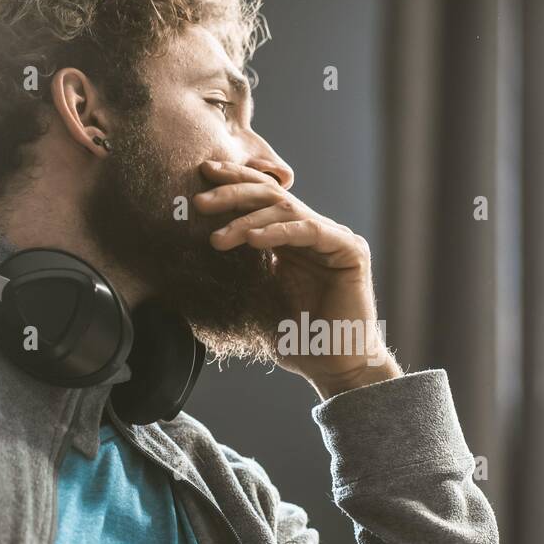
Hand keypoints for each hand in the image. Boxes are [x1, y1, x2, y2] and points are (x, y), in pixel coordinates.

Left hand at [196, 160, 401, 399]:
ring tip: (217, 237)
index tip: (200, 175)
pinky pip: (310, 231)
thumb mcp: (257, 299)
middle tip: (199, 200)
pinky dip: (279, 232)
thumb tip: (192, 258)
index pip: (261, 201)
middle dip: (233, 192)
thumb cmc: (299, 340)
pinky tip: (253, 239)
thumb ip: (239, 272)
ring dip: (247, 218)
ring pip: (286, 210)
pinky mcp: (350, 252)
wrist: (337, 368)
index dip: (233, 183)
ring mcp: (334, 239)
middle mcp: (314, 233)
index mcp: (292, 240)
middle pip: (272, 196)